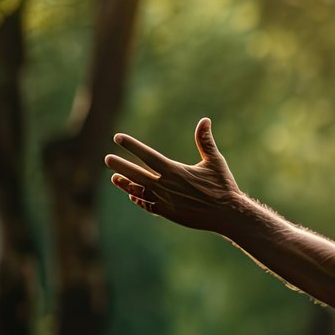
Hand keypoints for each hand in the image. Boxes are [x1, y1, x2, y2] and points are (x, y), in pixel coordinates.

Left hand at [104, 118, 245, 233]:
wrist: (227, 214)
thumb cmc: (223, 186)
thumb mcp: (215, 161)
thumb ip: (205, 141)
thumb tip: (205, 120)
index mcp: (174, 171)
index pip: (147, 155)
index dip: (131, 145)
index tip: (118, 138)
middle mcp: (165, 186)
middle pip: (135, 174)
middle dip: (120, 165)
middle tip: (107, 159)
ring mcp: (164, 201)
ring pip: (138, 191)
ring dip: (125, 184)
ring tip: (114, 178)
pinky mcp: (168, 213)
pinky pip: (147, 205)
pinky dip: (138, 199)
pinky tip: (132, 194)